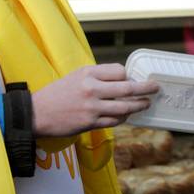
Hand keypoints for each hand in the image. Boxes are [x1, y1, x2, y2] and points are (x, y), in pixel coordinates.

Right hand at [31, 64, 159, 137]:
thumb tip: (120, 80)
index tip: (131, 79)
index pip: (119, 71)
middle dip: (145, 88)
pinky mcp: (90, 123)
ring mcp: (92, 107)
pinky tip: (127, 116)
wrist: (37, 113)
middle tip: (156, 88)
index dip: (128, 76)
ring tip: (146, 104)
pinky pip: (114, 121)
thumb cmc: (56, 94)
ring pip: (124, 107)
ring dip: (138, 106)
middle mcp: (91, 88)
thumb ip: (96, 77)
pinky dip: (123, 118)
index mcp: (87, 73)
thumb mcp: (75, 77)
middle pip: (127, 88)